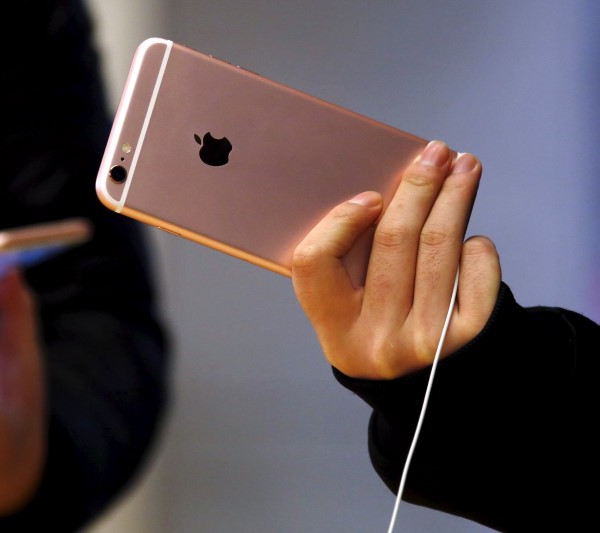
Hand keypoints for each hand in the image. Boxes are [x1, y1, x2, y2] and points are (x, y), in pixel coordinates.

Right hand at [292, 140, 500, 378]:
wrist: (431, 400)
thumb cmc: (385, 338)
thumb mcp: (350, 319)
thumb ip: (349, 270)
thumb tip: (385, 195)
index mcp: (335, 331)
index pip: (314, 264)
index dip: (338, 222)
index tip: (369, 196)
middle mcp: (377, 340)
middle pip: (391, 241)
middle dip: (417, 187)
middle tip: (434, 153)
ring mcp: (425, 342)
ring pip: (439, 247)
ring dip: (455, 197)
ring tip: (465, 167)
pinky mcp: (470, 339)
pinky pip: (476, 273)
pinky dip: (478, 248)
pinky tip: (472, 236)